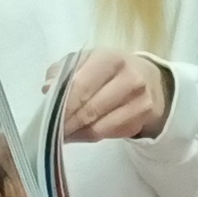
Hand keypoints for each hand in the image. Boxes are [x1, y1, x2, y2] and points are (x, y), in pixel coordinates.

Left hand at [52, 50, 169, 145]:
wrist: (149, 79)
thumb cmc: (109, 69)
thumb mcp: (86, 60)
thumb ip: (63, 71)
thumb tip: (48, 88)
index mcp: (110, 59)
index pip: (81, 86)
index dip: (62, 105)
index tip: (48, 116)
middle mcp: (130, 79)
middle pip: (90, 110)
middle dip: (67, 123)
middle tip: (51, 131)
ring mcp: (140, 101)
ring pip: (98, 128)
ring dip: (76, 133)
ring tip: (62, 134)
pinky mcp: (142, 120)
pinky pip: (108, 135)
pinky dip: (89, 137)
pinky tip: (79, 133)